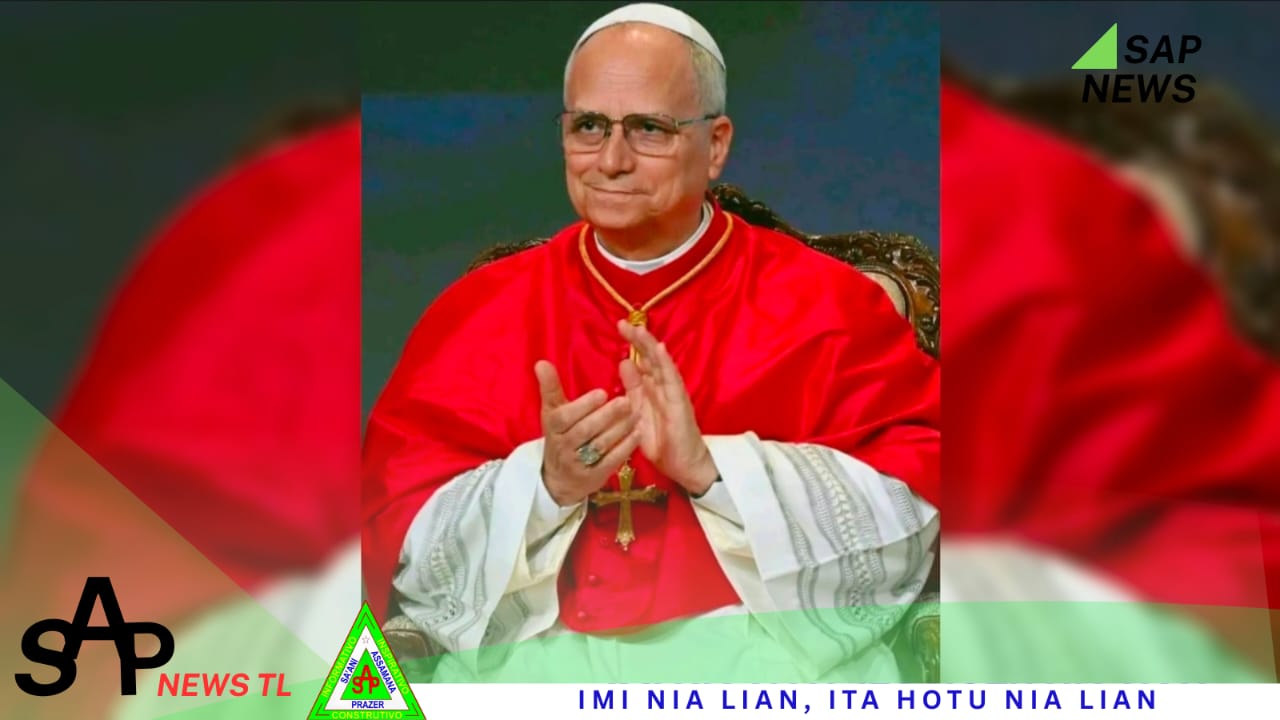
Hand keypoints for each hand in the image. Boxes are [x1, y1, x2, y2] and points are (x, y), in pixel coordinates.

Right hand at [536, 360, 639, 505]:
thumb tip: (541, 362)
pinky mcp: (594, 477)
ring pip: (600, 445)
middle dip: (606, 416)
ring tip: (636, 413)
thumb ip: (550, 388)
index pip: (565, 417)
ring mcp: (578, 464)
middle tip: (626, 401)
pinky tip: (637, 434)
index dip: (583, 406)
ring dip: (619, 429)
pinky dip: (624, 448)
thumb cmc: (560, 436)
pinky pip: (610, 461)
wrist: (558, 480)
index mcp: (553, 427)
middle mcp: (563, 446)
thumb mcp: (552, 413)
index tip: (602, 393)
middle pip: (585, 431)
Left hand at [617, 320, 718, 495]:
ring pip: (661, 364)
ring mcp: (673, 393)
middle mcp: (664, 386)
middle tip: (623, 323)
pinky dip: (666, 364)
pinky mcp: (680, 403)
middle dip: (638, 339)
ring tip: (639, 330)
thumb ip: (633, 388)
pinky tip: (659, 350)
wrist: (682, 464)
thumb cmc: (662, 441)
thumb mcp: (639, 412)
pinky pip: (672, 380)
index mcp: (653, 388)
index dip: (633, 343)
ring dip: (650, 346)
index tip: (619, 327)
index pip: (642, 360)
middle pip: (651, 358)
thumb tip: (624, 362)